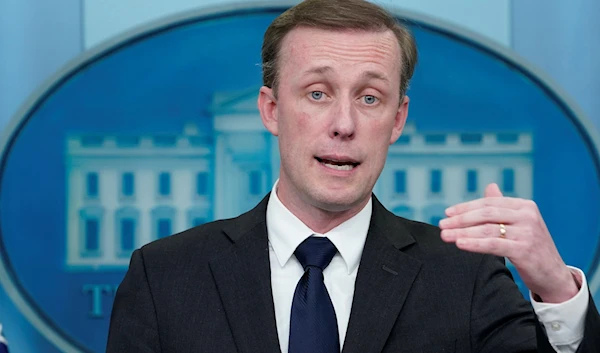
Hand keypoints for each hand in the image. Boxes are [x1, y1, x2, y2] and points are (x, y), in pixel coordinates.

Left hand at [439, 183, 578, 302]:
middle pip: (486, 214)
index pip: (489, 203)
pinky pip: (493, 244)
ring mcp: (527, 232)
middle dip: (460, 219)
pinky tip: (459, 244)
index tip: (447, 213)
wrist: (554, 275)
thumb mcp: (520, 224)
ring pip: (487, 229)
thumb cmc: (532, 248)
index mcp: (525, 206)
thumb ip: (503, 207)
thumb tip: (490, 187)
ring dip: (462, 232)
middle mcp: (527, 216)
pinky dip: (474, 243)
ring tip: (445, 235)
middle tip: (442, 224)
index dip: (466, 207)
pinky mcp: (525, 250)